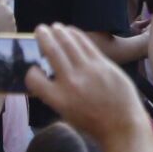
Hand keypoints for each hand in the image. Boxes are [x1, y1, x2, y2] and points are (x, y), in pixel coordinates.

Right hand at [24, 23, 152, 149]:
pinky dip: (76, 34)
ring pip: (69, 43)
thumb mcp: (66, 114)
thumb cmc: (93, 123)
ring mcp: (88, 70)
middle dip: (43, 37)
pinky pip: (86, 43)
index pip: (34, 78)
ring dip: (59, 31)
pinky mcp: (103, 63)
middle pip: (52, 51)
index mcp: (58, 99)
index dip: (31, 72)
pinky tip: (71, 31)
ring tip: (54, 27)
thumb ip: (55, 95)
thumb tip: (48, 78)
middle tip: (39, 29)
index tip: (33, 68)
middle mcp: (70, 82)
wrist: (121, 124)